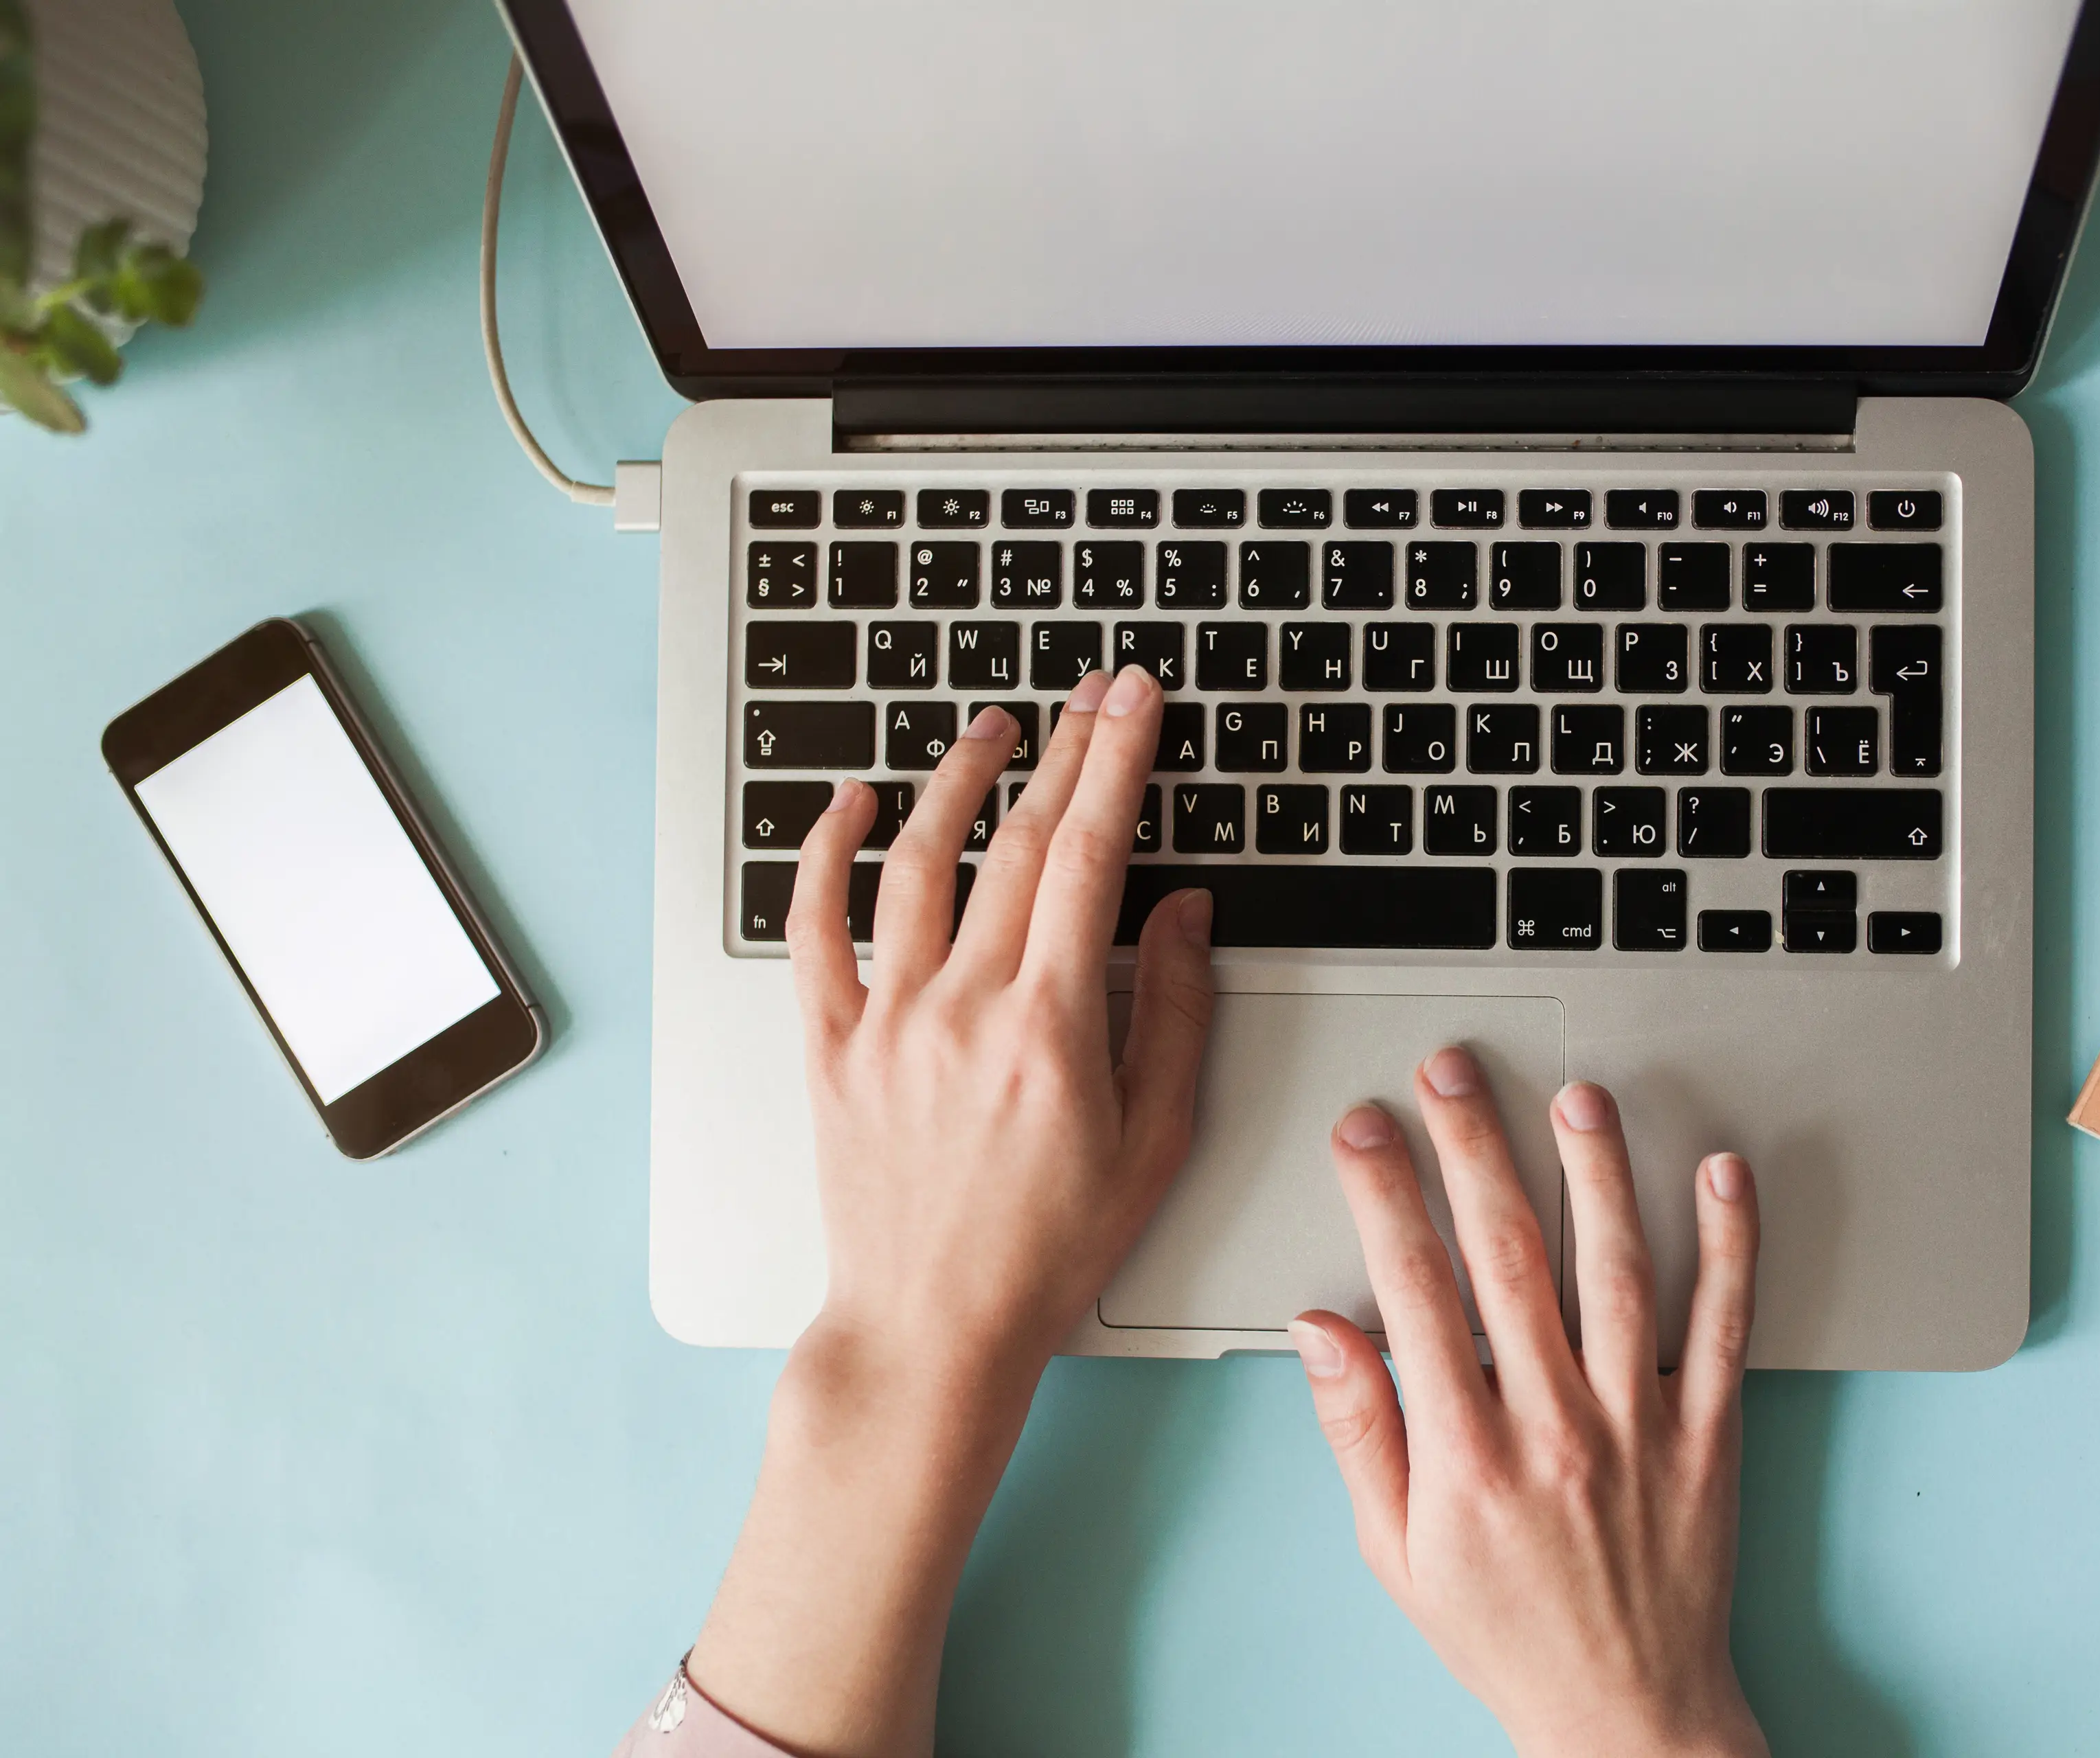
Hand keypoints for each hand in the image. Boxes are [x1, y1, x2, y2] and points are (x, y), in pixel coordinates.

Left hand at [689, 665, 1214, 1757]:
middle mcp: (964, 1010)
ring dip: (958, 780)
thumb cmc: (1048, 1251)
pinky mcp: (830, 1048)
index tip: (1136, 702)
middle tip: (1094, 691)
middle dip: (1065, 749)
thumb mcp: (1152, 1141)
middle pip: (1019, 843)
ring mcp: (888, 1024)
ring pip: (917, 864)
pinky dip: (825, 855)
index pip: (1092, 857)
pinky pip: (816, 930)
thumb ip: (1171, 1012)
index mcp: (1051, 1029)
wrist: (932, 1331)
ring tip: (994, 729)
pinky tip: (847, 803)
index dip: (1118, 763)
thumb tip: (1181, 909)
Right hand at [1291, 1049, 1764, 1757]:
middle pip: (1508, 1256)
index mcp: (1467, 1456)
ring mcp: (1640, 1425)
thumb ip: (1358, 1431)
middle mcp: (1555, 1428)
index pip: (1415, 1291)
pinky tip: (1722, 1175)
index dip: (1385, 1196)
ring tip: (1576, 1098)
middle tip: (1453, 1073)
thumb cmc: (1505, 1634)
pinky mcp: (1709, 1434)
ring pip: (1616, 1271)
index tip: (1366, 1130)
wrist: (1628, 1718)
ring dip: (1596, 1173)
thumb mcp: (1395, 1550)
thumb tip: (1320, 1329)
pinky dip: (1730, 1245)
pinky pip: (1725, 1324)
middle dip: (1474, 1148)